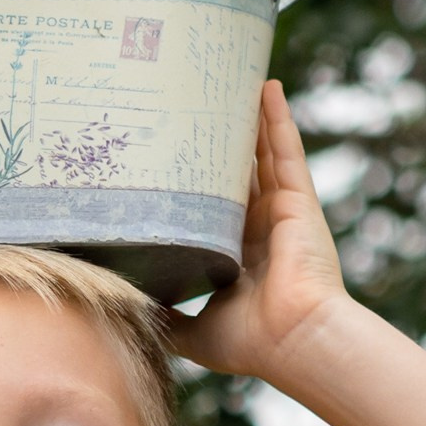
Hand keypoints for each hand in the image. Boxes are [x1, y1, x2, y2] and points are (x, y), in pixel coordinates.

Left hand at [171, 80, 348, 391]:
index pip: (215, 209)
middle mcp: (260, 230)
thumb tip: (128, 307)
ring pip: (261, 153)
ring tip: (229, 84)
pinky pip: (285, 148)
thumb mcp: (193, 330)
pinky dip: (277, 117)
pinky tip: (267, 86)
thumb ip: (166, 315)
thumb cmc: (249, 341)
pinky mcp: (297, 199)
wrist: (294, 338)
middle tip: (195, 107)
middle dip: (220, 142)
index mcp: (238, 257)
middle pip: (237, 174)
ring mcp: (281, 211)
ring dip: (248, 120)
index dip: (198, 183)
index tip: (174, 159)